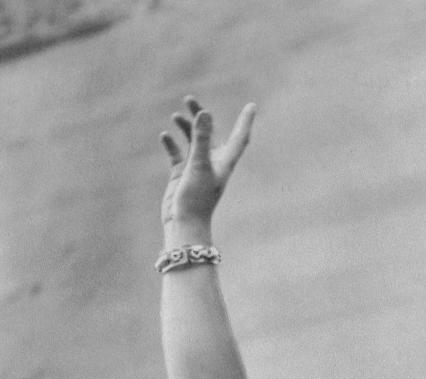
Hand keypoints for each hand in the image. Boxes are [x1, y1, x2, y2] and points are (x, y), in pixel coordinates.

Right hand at [160, 96, 256, 231]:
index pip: (239, 137)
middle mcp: (212, 163)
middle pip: (211, 133)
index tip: (251, 106)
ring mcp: (196, 168)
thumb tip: (205, 112)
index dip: (245, 121)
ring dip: (185, 127)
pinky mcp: (181, 174)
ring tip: (175, 116)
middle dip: (201, 116)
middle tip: (189, 99)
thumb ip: (201, 138)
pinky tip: (164, 135)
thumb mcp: (199, 165)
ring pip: (192, 141)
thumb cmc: (196, 199)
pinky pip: (177, 153)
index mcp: (224, 162)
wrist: (184, 224)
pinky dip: (171, 143)